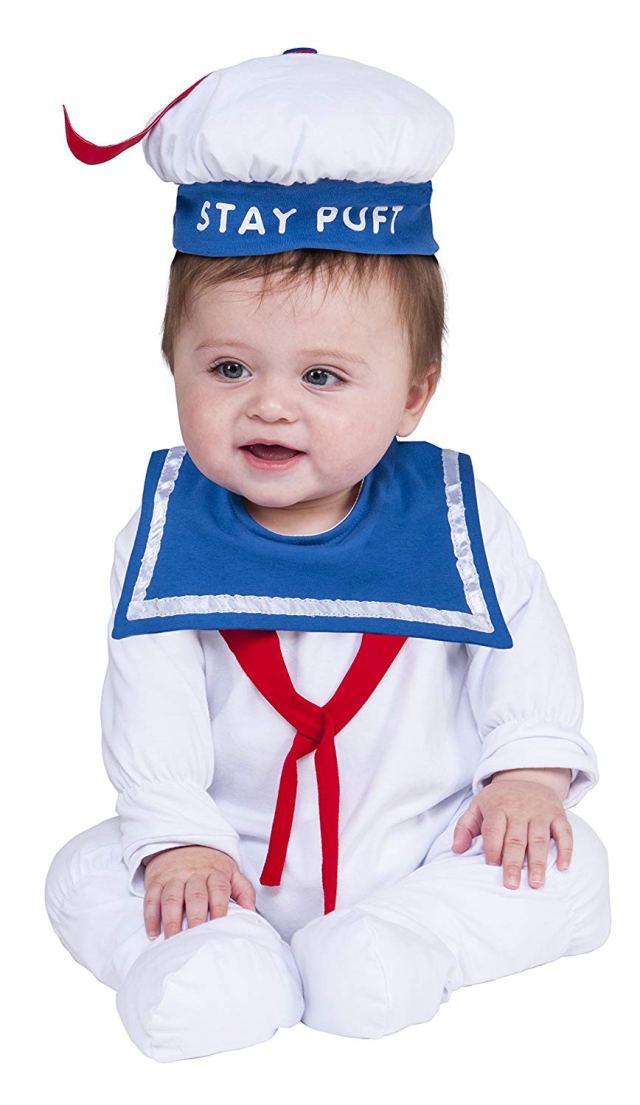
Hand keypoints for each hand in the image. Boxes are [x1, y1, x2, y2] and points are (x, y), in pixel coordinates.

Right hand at [142, 845, 256, 938]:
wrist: (183, 842)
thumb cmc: (209, 864)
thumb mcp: (230, 871)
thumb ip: (243, 890)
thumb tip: (251, 912)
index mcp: (215, 872)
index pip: (219, 889)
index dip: (219, 907)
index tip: (219, 925)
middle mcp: (194, 874)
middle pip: (195, 895)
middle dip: (196, 917)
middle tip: (195, 939)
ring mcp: (174, 877)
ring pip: (171, 898)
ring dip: (171, 920)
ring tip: (173, 940)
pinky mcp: (156, 880)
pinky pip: (151, 898)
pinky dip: (151, 916)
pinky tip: (153, 932)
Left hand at [452, 775, 572, 889]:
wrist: (527, 776)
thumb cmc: (498, 800)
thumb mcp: (477, 806)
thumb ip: (464, 827)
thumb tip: (456, 850)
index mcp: (497, 807)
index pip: (494, 830)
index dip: (492, 849)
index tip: (491, 868)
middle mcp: (519, 809)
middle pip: (516, 839)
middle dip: (513, 863)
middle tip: (511, 885)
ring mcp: (540, 812)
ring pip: (539, 839)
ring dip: (538, 862)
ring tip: (536, 884)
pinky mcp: (558, 814)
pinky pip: (564, 832)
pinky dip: (566, 849)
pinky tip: (563, 868)